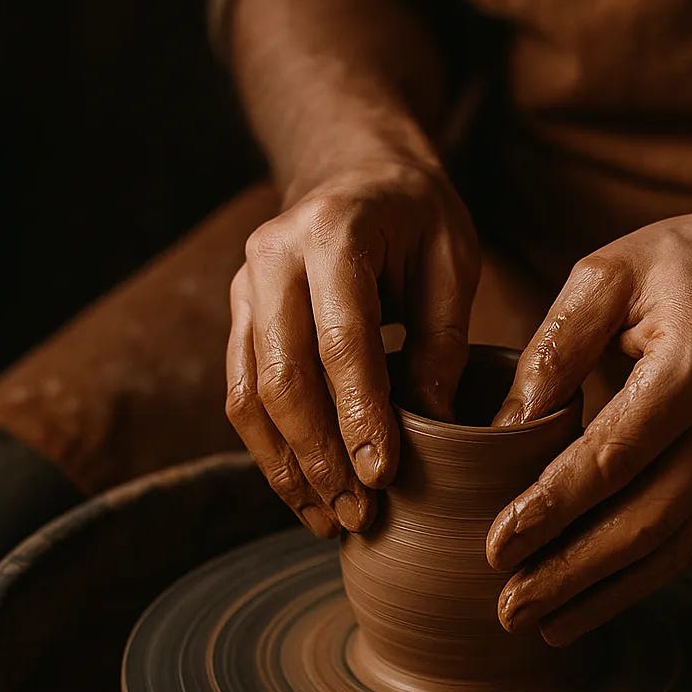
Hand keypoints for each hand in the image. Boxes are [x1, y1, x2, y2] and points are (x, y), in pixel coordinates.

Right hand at [226, 157, 478, 536]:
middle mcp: (272, 260)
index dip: (360, 415)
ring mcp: (245, 289)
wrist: (356, 172)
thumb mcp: (451, 263)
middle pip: (282, 377)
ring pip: (248, 395)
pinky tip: (304, 490)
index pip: (342, 341)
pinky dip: (270, 449)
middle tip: (360, 514)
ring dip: (288, 466)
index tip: (383, 476)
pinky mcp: (239, 317)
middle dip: (320, 456)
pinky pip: (240, 394)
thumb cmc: (417, 216)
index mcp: (333, 234)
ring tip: (331, 520)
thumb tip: (433, 429)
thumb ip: (441, 341)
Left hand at [488, 181, 691, 644]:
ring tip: (540, 627)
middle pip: (646, 520)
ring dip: (603, 593)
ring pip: (671, 546)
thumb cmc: (686, 263)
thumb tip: (504, 426)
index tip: (497, 545)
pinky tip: (590, 605)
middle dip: (573, 572)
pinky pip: (688, 541)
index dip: (555, 505)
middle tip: (507, 609)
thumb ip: (556, 346)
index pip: (615, 453)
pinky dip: (639, 582)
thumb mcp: (611, 274)